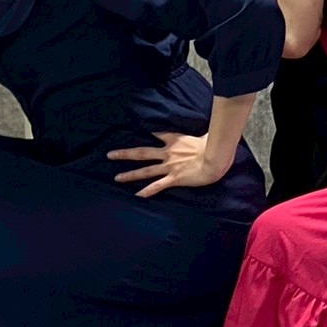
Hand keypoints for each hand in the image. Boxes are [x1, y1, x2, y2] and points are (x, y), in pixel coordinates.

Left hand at [108, 132, 232, 197]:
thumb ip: (201, 133)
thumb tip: (210, 130)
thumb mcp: (204, 135)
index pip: (160, 135)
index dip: (152, 134)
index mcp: (176, 141)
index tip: (144, 134)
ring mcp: (170, 166)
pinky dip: (146, 191)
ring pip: (146, 170)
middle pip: (143, 152)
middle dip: (125, 154)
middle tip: (110, 155)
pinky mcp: (174, 178)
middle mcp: (168, 153)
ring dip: (130, 174)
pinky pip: (157, 186)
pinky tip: (136, 196)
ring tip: (116, 178)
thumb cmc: (213, 147)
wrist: (216, 157)